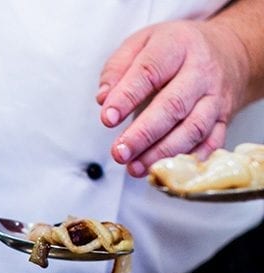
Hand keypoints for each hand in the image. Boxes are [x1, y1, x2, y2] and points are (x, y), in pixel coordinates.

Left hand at [98, 20, 252, 176]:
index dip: (127, 97)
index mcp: (177, 46)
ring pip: (194, 128)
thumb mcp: (141, 42)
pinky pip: (212, 142)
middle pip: (174, 106)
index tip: (107, 118)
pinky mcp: (225, 118)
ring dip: (162, 153)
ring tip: (134, 167)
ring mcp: (216, 97)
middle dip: (143, 134)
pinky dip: (189, 159)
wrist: (229, 51)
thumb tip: (103, 98)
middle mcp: (201, 72)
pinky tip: (165, 169)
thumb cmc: (175, 49)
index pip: (150, 72)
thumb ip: (117, 67)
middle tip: (119, 152)